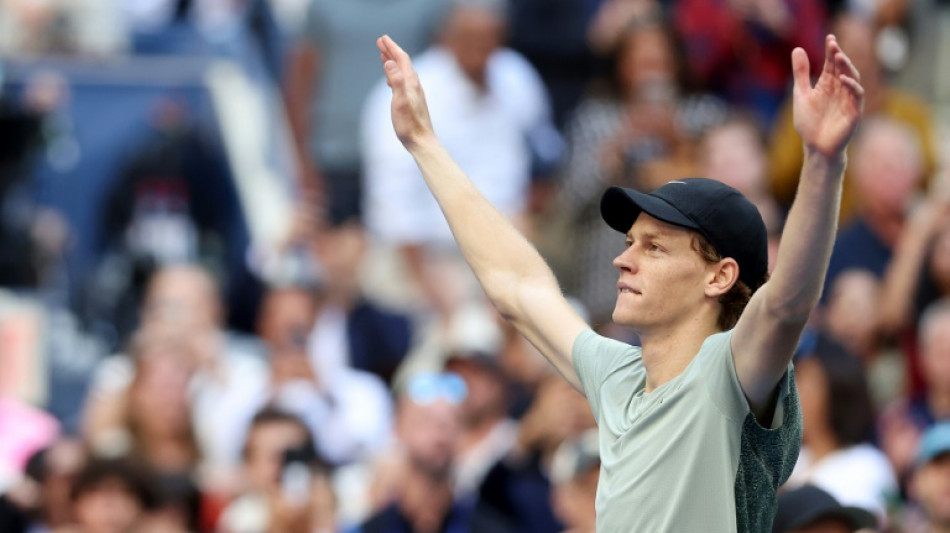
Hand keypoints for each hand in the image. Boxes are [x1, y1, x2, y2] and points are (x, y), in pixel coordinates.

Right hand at [377, 35, 435, 150]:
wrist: (421, 141)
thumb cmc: (409, 124)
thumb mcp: (399, 101)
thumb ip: (395, 81)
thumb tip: (389, 62)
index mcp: (411, 83)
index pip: (402, 59)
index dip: (392, 47)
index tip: (382, 38)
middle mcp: (414, 86)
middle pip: (403, 63)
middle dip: (392, 51)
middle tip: (380, 42)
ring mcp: (414, 93)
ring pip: (403, 72)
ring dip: (393, 62)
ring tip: (384, 56)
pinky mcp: (413, 101)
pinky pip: (403, 82)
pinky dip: (395, 75)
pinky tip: (390, 80)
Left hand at [792, 35, 864, 158]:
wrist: (816, 147)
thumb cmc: (810, 123)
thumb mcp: (801, 94)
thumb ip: (801, 73)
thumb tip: (797, 48)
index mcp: (828, 84)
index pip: (832, 63)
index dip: (831, 50)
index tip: (829, 37)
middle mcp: (840, 89)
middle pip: (842, 68)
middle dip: (839, 56)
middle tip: (833, 44)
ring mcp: (849, 100)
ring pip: (852, 78)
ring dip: (847, 67)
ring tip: (838, 56)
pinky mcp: (854, 112)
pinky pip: (857, 96)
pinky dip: (852, 87)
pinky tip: (842, 79)